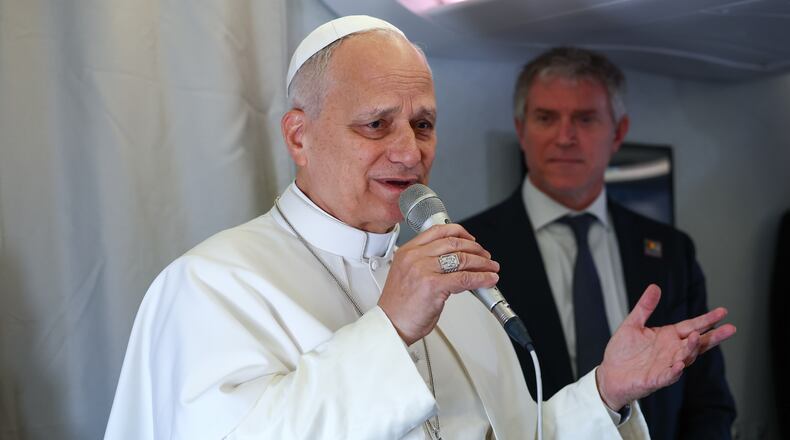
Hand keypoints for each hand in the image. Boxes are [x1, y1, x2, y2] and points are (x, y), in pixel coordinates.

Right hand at [378, 224, 498, 344]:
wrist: (391, 325)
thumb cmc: (399, 306)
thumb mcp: (408, 275)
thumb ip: (427, 263)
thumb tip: (454, 262)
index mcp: (407, 251)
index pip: (438, 231)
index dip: (460, 232)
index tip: (471, 239)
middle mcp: (414, 257)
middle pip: (453, 243)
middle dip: (475, 248)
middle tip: (485, 256)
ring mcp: (423, 270)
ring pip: (462, 259)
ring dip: (482, 263)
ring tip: (491, 268)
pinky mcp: (433, 286)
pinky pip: (464, 278)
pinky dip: (481, 278)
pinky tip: (488, 280)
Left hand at [596, 284, 735, 409]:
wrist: (610, 374)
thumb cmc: (623, 352)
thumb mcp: (632, 324)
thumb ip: (644, 307)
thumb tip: (655, 287)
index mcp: (668, 337)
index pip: (692, 326)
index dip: (707, 320)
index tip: (722, 311)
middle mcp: (672, 351)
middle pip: (697, 343)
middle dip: (713, 336)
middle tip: (730, 328)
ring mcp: (666, 365)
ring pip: (686, 357)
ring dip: (692, 349)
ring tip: (697, 337)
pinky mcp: (656, 379)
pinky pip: (669, 375)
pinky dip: (675, 371)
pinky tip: (680, 364)